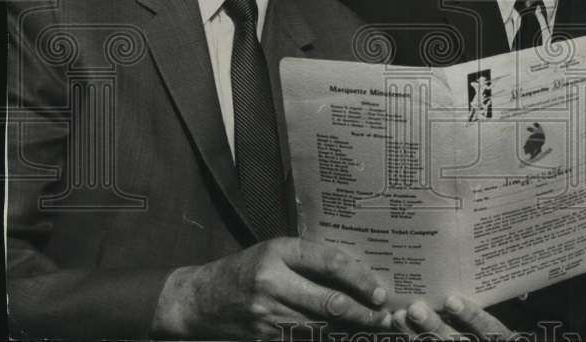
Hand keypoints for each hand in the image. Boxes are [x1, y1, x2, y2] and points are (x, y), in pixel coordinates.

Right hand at [152, 237, 390, 338]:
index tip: (378, 290)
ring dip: (349, 332)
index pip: (329, 263)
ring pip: (320, 328)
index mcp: (279, 253)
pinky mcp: (263, 339)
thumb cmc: (244, 269)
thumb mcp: (274, 252)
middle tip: (385, 317)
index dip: (359, 278)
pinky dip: (326, 340)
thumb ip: (308, 259)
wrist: (199, 300)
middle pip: (329, 302)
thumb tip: (354, 272)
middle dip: (362, 312)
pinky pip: (303, 341)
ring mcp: (267, 316)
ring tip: (374, 331)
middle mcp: (273, 283)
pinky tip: (343, 340)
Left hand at [393, 296, 512, 339]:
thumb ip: (496, 299)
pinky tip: (396, 325)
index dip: (470, 315)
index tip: (451, 301)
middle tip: (415, 309)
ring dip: (414, 333)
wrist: (475, 338)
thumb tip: (503, 279)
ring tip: (398, 316)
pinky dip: (409, 336)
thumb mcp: (501, 315)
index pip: (486, 327)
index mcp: (498, 337)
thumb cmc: (491, 327)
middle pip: (455, 341)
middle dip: (433, 325)